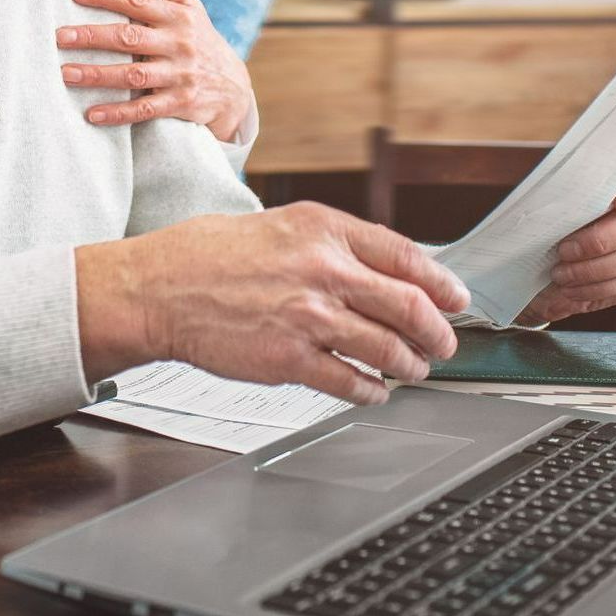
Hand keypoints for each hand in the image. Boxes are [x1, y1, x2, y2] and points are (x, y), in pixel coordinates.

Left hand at [57, 0, 252, 141]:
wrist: (234, 88)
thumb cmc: (204, 42)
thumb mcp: (193, 9)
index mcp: (178, 17)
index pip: (136, 1)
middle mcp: (178, 44)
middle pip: (129, 37)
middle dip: (93, 36)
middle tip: (60, 36)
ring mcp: (179, 75)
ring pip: (133, 74)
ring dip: (98, 75)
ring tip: (66, 73)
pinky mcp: (180, 103)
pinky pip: (145, 109)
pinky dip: (118, 113)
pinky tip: (92, 114)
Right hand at [75, 202, 471, 403]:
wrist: (160, 288)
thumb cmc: (213, 254)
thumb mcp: (283, 225)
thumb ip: (335, 244)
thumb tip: (385, 269)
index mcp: (325, 230)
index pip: (406, 256)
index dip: (441, 282)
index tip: (455, 297)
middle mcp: (324, 270)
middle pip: (409, 305)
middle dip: (437, 331)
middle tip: (444, 343)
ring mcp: (308, 316)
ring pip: (387, 348)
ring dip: (410, 364)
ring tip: (414, 369)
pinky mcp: (289, 358)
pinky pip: (349, 381)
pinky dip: (372, 391)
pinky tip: (375, 391)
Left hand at [515, 155, 615, 326]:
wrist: (531, 270)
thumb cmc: (538, 225)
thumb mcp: (540, 201)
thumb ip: (558, 188)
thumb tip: (557, 190)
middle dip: (599, 240)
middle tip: (563, 250)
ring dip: (592, 268)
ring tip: (560, 274)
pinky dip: (596, 288)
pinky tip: (570, 288)